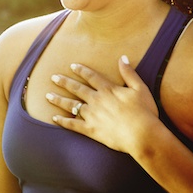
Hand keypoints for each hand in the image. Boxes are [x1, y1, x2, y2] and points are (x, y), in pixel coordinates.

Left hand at [45, 56, 160, 153]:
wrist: (142, 135)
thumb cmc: (145, 112)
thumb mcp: (140, 89)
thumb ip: (129, 73)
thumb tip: (123, 57)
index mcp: (108, 90)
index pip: (91, 76)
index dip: (81, 70)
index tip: (72, 66)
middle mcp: (96, 100)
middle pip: (77, 89)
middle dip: (64, 82)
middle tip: (53, 77)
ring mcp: (91, 115)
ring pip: (71, 105)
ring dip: (59, 100)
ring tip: (48, 96)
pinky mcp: (90, 129)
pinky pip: (72, 124)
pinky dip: (63, 121)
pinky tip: (54, 118)